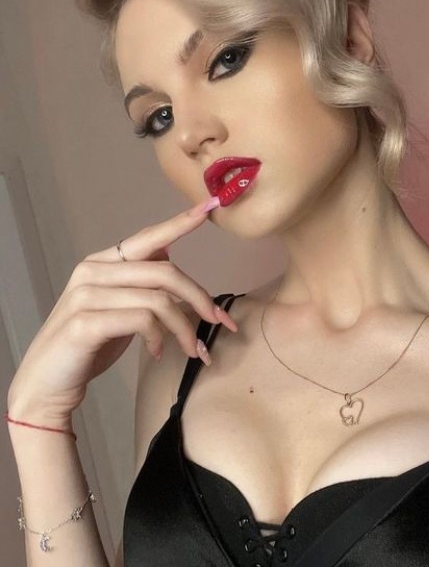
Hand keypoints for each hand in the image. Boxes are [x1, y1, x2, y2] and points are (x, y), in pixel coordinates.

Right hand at [7, 200, 237, 427]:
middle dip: (200, 297)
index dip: (180, 223)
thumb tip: (168, 257)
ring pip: (159, 299)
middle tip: (220, 321)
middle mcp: (92, 271)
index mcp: (101, 263)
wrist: (44, 385)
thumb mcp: (116, 309)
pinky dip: (159, 338)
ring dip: (184, 328)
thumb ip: (137, 283)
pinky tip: (158, 352)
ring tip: (193, 349)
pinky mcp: (85, 323)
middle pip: (165, 272)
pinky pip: (142, 320)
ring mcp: (86, 295)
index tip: (208, 208)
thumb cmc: (87, 347)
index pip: (147, 238)